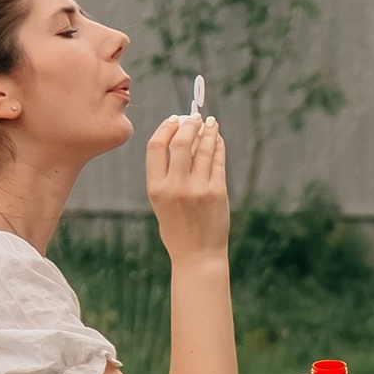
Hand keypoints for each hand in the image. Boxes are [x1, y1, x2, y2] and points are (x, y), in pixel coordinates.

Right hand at [146, 109, 229, 264]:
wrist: (197, 256)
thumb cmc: (178, 228)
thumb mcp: (161, 203)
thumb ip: (166, 174)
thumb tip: (181, 138)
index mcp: (155, 188)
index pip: (156, 147)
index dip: (165, 128)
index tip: (174, 119)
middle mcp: (175, 187)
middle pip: (181, 142)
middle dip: (189, 124)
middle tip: (195, 117)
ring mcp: (197, 189)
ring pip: (203, 149)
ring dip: (208, 131)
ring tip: (210, 123)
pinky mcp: (217, 192)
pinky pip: (218, 162)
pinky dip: (218, 146)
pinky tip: (218, 139)